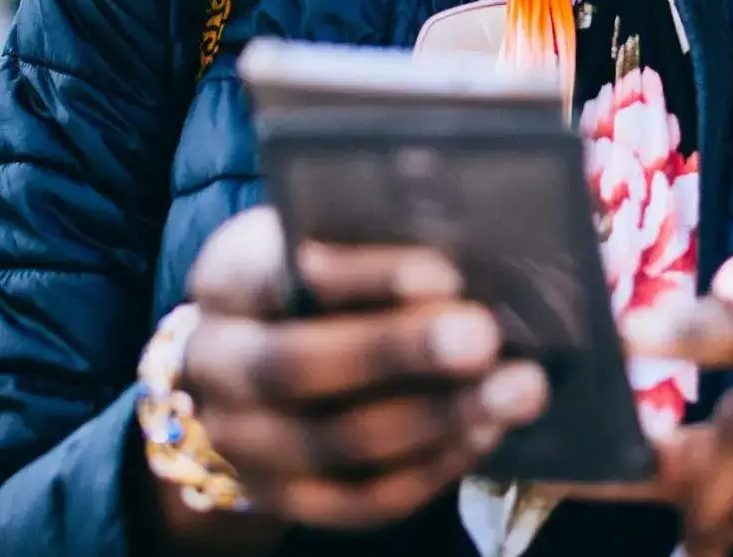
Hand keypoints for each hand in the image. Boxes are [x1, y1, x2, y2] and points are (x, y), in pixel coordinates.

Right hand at [175, 207, 548, 530]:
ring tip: (516, 389)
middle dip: (397, 353)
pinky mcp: (282, 497)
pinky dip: (427, 469)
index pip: (278, 274)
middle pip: (295, 367)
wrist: (255, 356)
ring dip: (435, 418)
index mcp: (224, 279)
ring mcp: (242, 443)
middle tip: (485, 337)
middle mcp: (216, 365)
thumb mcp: (322, 234)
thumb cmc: (316, 275)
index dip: (361, 277)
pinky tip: (484, 433)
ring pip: (332, 445)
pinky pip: (356, 499)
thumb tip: (470, 235)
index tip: (444, 273)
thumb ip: (371, 234)